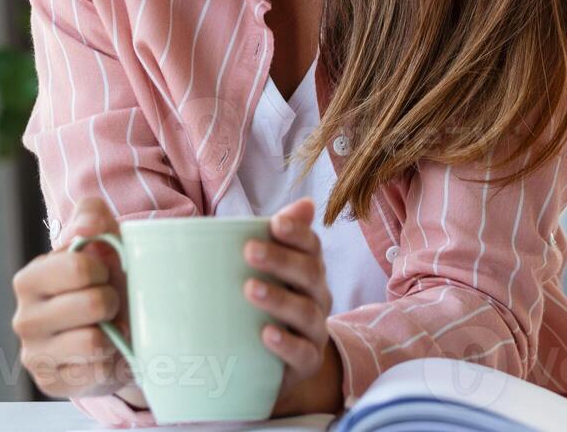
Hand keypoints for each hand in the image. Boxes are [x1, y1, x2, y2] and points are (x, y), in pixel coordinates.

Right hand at [12, 197, 135, 400]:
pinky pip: (96, 372)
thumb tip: (88, 229)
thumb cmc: (104, 280)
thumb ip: (91, 216)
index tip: (103, 273)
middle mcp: (24, 319)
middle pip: (92, 304)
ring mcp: (35, 356)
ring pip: (94, 341)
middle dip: (112, 300)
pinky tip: (106, 354)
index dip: (104, 268)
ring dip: (114, 333)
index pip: (79, 266)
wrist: (113, 331)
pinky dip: (111, 361)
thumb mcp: (100, 238)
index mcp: (29, 279)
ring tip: (108, 328)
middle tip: (108, 303)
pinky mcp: (52, 384)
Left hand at [243, 197, 345, 415]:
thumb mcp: (266, 271)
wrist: (278, 364)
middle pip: (309, 274)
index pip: (311, 246)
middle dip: (281, 260)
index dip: (297, 232)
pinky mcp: (306, 362)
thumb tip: (305, 203)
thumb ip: (275, 239)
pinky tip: (266, 334)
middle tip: (249, 250)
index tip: (274, 222)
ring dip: (279, 299)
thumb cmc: (267, 305)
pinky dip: (286, 344)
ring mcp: (314, 330)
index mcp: (308, 269)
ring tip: (250, 290)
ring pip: (306, 312)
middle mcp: (317, 296)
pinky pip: (303, 353)